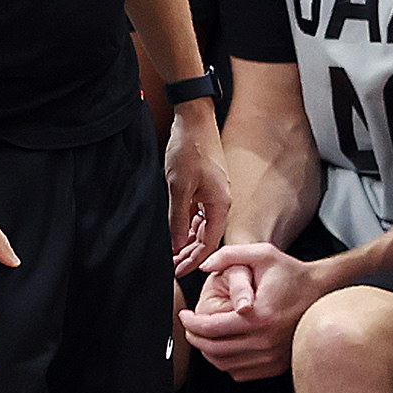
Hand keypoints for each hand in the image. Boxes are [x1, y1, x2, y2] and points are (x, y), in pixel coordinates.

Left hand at [164, 107, 228, 275]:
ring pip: (202, 225)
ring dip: (187, 240)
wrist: (194, 120)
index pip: (209, 243)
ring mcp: (214, 194)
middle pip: (207, 237)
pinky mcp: (207, 186)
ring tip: (171, 252)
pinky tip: (176, 230)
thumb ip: (177, 219)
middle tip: (171, 266)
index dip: (193, 260)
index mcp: (219, 205)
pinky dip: (187, 224)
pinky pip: (199, 213)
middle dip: (189, 253)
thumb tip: (176, 246)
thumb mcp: (178, 188)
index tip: (177, 271)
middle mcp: (220, 202)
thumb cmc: (189, 150)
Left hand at [176, 239, 331, 380]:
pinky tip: (226, 346)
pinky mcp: (276, 365)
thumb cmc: (291, 273)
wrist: (322, 292)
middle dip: (195, 338)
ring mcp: (272, 356)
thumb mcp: (262, 253)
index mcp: (258, 316)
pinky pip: (240, 373)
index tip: (184, 315)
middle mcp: (265, 340)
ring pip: (225, 364)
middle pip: (214, 349)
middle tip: (190, 327)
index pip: (211, 328)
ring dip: (209, 351)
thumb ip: (229, 255)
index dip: (191, 323)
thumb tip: (204, 266)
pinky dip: (227, 362)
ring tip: (205, 336)